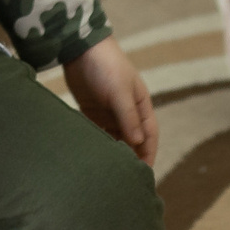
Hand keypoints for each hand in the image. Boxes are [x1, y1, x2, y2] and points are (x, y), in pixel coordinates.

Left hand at [61, 36, 156, 166]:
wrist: (80, 48)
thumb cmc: (107, 66)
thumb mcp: (120, 91)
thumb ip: (128, 117)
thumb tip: (138, 142)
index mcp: (140, 106)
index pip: (149, 135)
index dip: (148, 154)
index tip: (145, 174)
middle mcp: (126, 112)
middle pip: (132, 141)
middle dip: (131, 159)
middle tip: (125, 180)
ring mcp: (109, 114)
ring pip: (114, 140)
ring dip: (113, 154)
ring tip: (108, 174)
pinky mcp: (91, 114)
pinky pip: (97, 135)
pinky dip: (97, 146)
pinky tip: (92, 159)